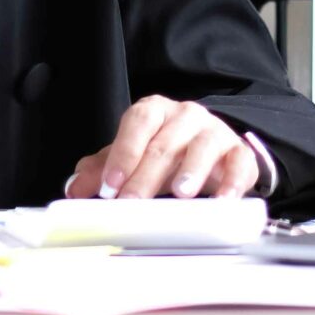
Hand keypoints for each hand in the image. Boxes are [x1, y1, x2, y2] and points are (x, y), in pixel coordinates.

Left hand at [65, 96, 257, 199]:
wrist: (213, 148)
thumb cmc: (168, 151)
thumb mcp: (133, 156)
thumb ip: (103, 169)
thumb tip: (74, 187)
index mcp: (155, 112)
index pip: (138, 123)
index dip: (123, 152)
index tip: (110, 183)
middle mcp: (185, 116)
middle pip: (165, 142)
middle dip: (146, 175)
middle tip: (132, 201)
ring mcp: (215, 132)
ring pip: (203, 145)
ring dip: (192, 169)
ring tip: (180, 193)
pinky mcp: (239, 152)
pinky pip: (239, 163)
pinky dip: (232, 182)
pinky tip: (222, 201)